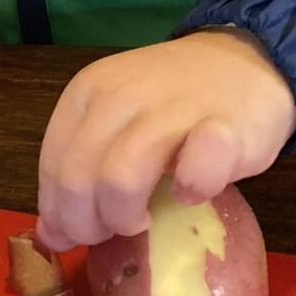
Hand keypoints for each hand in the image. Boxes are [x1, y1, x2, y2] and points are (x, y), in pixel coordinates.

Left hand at [36, 29, 295, 252]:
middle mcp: (120, 96)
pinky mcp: (222, 129)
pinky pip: (194, 174)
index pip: (52, 166)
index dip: (58, 212)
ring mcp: (170, 109)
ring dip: (125, 217)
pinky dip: (190, 193)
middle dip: (87, 224)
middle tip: (113, 232)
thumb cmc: (172, 102)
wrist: (245, 60)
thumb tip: (50, 235)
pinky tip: (192, 193)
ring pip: (120, 181)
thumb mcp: (115, 124)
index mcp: (86, 92)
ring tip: (145, 221)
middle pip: (78, 180)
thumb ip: (81, 170)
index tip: (77, 234)